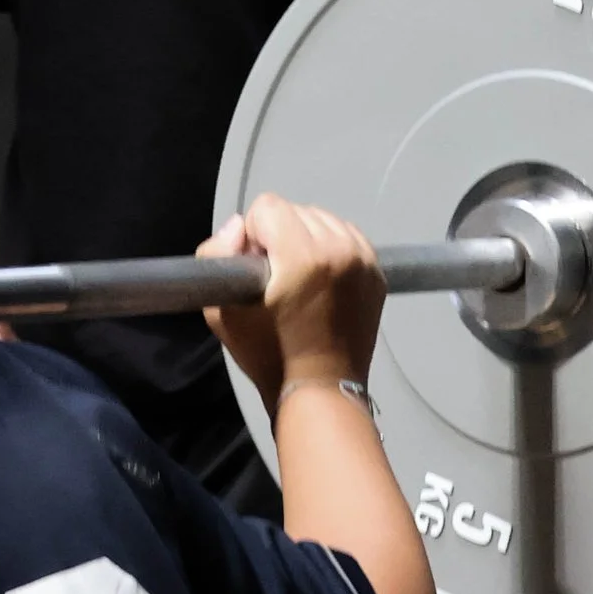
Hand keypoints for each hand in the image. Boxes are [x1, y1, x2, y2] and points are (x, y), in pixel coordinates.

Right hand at [201, 195, 383, 407]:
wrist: (321, 386)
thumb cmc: (266, 352)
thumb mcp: (220, 311)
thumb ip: (215, 253)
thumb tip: (239, 227)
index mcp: (303, 254)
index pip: (268, 206)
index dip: (252, 235)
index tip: (255, 268)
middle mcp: (339, 248)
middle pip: (297, 210)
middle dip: (280, 235)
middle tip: (276, 276)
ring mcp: (364, 260)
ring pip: (324, 219)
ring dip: (307, 239)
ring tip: (300, 277)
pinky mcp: (377, 272)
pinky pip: (348, 237)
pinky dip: (332, 248)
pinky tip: (322, 278)